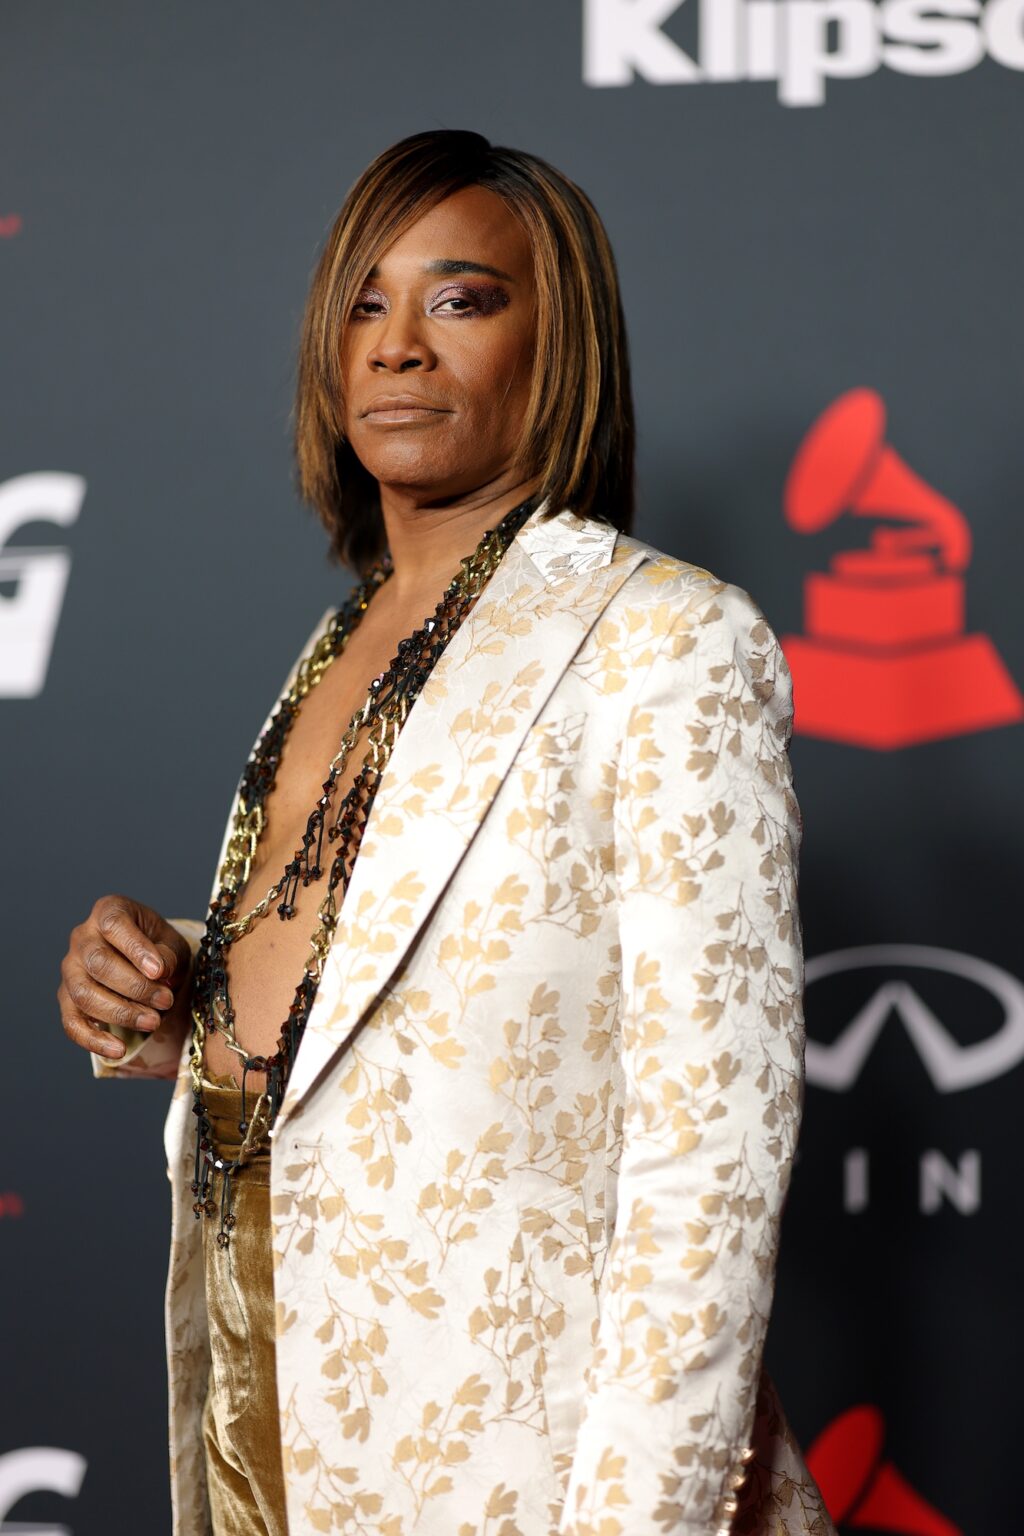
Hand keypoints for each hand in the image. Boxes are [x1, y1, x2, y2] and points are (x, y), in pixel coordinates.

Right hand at [58, 895, 193, 1059]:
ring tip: (153, 1022)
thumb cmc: (157, 947)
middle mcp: (82, 937)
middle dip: (135, 987)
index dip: (136, 949)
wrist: (147, 963)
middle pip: (98, 963)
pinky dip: (93, 1040)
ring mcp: (70, 969)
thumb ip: (166, 954)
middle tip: (166, 1001)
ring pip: (84, 993)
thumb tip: (158, 973)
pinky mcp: (67, 1000)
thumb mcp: (171, 942)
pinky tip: (118, 1050)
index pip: (114, 926)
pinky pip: (72, 1023)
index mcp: (108, 911)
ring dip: (121, 1012)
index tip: (158, 971)